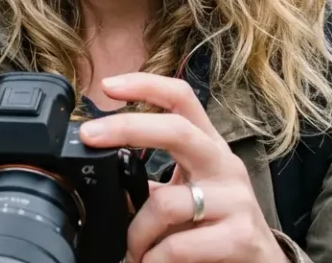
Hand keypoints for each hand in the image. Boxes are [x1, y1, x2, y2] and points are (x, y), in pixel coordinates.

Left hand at [79, 74, 286, 262]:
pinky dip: (154, 259)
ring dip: (136, 233)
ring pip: (165, 203)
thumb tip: (103, 177)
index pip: (183, 99)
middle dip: (127, 128)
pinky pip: (178, 246)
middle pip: (177, 130)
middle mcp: (224, 165)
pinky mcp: (240, 237)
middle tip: (90, 137)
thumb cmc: (217, 227)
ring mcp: (236, 200)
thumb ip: (151, 184)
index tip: (108, 85)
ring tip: (133, 250)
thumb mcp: (186, 195)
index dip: (145, 85)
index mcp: (208, 148)